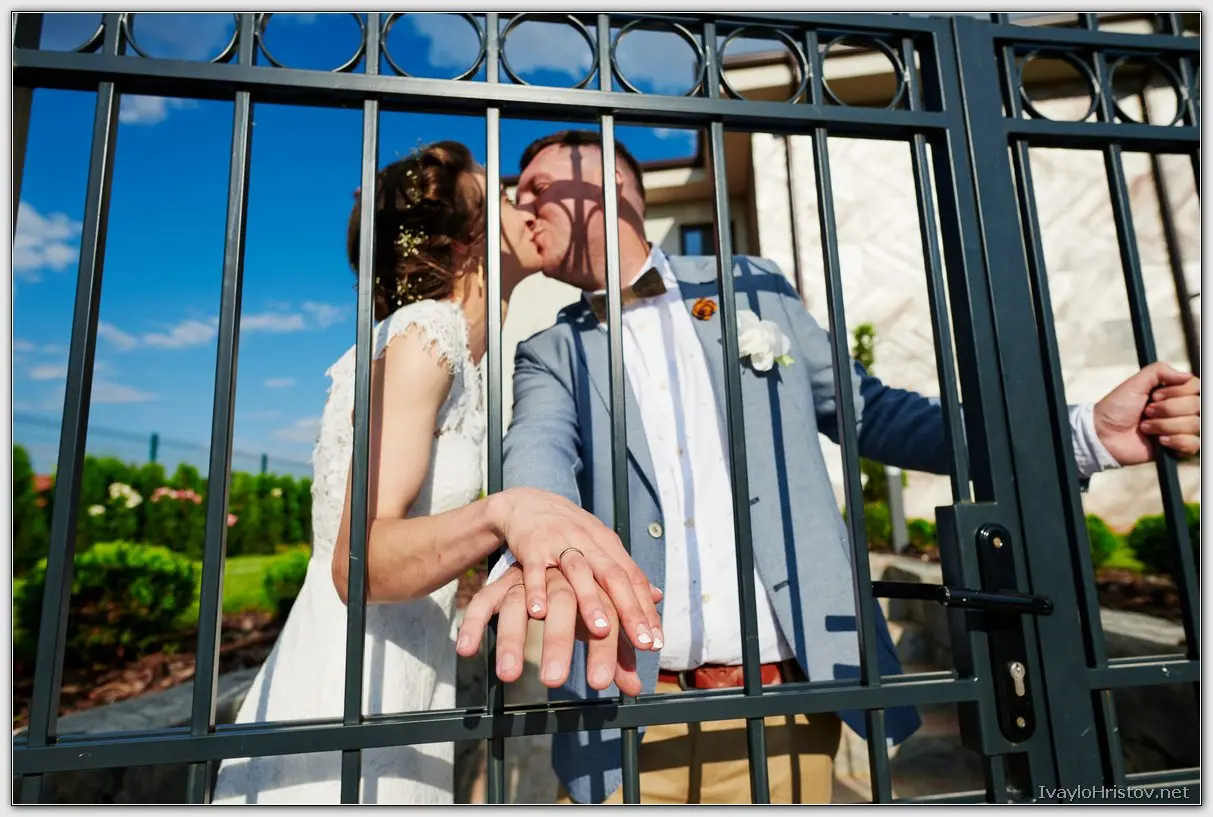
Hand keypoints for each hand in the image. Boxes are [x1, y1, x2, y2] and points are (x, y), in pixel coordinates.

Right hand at [487, 487, 663, 652]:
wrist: (528, 503)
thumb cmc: (569, 533)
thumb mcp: (600, 547)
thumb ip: (626, 574)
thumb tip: (657, 597)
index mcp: (608, 545)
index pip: (634, 579)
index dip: (647, 610)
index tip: (657, 642)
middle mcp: (588, 543)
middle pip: (614, 576)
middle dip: (630, 610)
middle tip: (642, 643)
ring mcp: (560, 543)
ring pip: (579, 571)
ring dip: (591, 601)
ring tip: (602, 631)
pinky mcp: (532, 546)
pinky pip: (535, 570)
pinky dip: (537, 590)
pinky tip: (539, 613)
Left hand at [1093, 362, 1200, 463]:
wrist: (1102, 435)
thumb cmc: (1116, 408)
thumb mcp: (1135, 383)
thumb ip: (1159, 371)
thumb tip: (1187, 375)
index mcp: (1173, 393)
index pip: (1196, 388)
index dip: (1176, 392)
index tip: (1155, 396)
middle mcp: (1180, 410)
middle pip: (1197, 406)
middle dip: (1167, 409)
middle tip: (1146, 412)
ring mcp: (1180, 429)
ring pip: (1194, 424)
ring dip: (1165, 425)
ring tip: (1145, 427)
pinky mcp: (1177, 448)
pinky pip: (1193, 444)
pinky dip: (1175, 441)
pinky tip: (1159, 441)